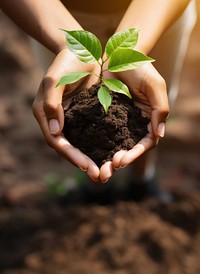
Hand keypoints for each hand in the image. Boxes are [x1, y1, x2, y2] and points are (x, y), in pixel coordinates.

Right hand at [32, 48, 100, 181]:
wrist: (82, 51)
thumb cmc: (65, 62)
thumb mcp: (55, 80)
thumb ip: (51, 104)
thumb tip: (54, 131)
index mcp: (46, 115)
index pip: (57, 141)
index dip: (70, 155)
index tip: (86, 166)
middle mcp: (59, 121)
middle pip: (70, 148)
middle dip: (83, 163)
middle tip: (99, 176)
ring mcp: (73, 119)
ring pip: (82, 144)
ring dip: (94, 158)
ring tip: (108, 171)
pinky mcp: (87, 116)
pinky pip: (93, 134)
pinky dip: (101, 145)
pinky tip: (113, 153)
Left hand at [99, 63, 168, 181]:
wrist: (117, 55)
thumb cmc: (139, 68)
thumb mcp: (154, 85)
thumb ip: (160, 108)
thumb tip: (159, 134)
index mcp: (148, 120)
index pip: (145, 143)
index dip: (135, 154)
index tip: (122, 160)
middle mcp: (133, 125)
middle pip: (128, 149)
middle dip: (117, 162)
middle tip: (106, 172)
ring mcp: (117, 123)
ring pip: (112, 146)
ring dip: (104, 159)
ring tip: (95, 170)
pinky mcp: (102, 118)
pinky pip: (98, 134)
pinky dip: (93, 145)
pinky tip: (84, 153)